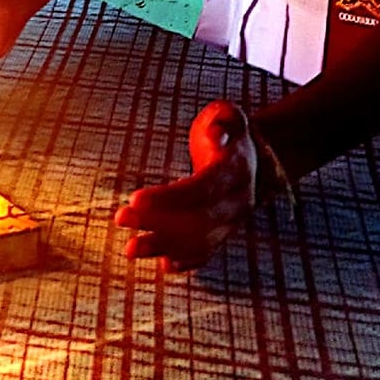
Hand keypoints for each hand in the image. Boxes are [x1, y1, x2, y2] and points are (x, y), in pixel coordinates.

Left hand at [113, 99, 258, 272]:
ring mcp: (233, 222)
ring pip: (200, 242)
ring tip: (130, 249)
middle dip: (158, 222)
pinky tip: (162, 265)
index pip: (202, 189)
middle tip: (122, 218)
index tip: (135, 197)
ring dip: (164, 247)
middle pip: (197, 220)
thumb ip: (223, 118)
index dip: (169, 197)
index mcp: (236, 171)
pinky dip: (186, 262)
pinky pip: (207, 253)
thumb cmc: (230, 133)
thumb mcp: (229, 115)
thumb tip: (216, 134)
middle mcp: (238, 202)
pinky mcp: (224, 234)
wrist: (257, 160)